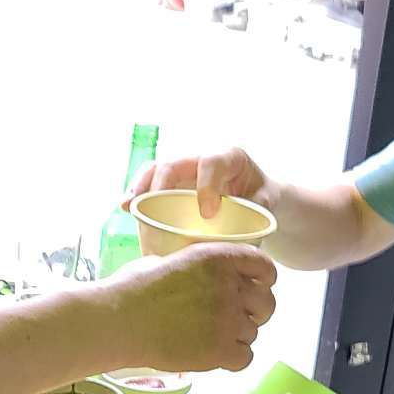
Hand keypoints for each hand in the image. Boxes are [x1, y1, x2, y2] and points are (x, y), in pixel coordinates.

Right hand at [107, 241, 276, 372]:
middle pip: (266, 303)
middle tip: (235, 319)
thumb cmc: (132, 290)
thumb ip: (192, 265)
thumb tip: (192, 274)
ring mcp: (228, 320)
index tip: (258, 287)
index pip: (265, 267)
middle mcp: (229, 287)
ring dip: (237, 337)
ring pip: (253, 333)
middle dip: (255, 312)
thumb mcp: (166, 259)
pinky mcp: (221, 350)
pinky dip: (232, 360)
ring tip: (211, 339)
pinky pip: (245, 358)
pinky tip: (213, 356)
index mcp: (218, 258)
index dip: (264, 279)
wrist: (118, 321)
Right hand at [128, 145, 273, 220]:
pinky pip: (149, 184)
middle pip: (175, 162)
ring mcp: (183, 171)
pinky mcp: (170, 185)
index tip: (208, 214)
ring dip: (139, 187)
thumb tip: (238, 236)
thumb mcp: (268, 203)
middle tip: (155, 208)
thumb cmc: (262, 199)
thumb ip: (257, 212)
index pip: (212, 162)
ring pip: (155, 170)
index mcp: (229, 157)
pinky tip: (125, 209)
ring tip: (128, 205)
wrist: (257, 199)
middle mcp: (201, 158)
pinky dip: (136, 196)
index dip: (207, 185)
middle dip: (161, 183)